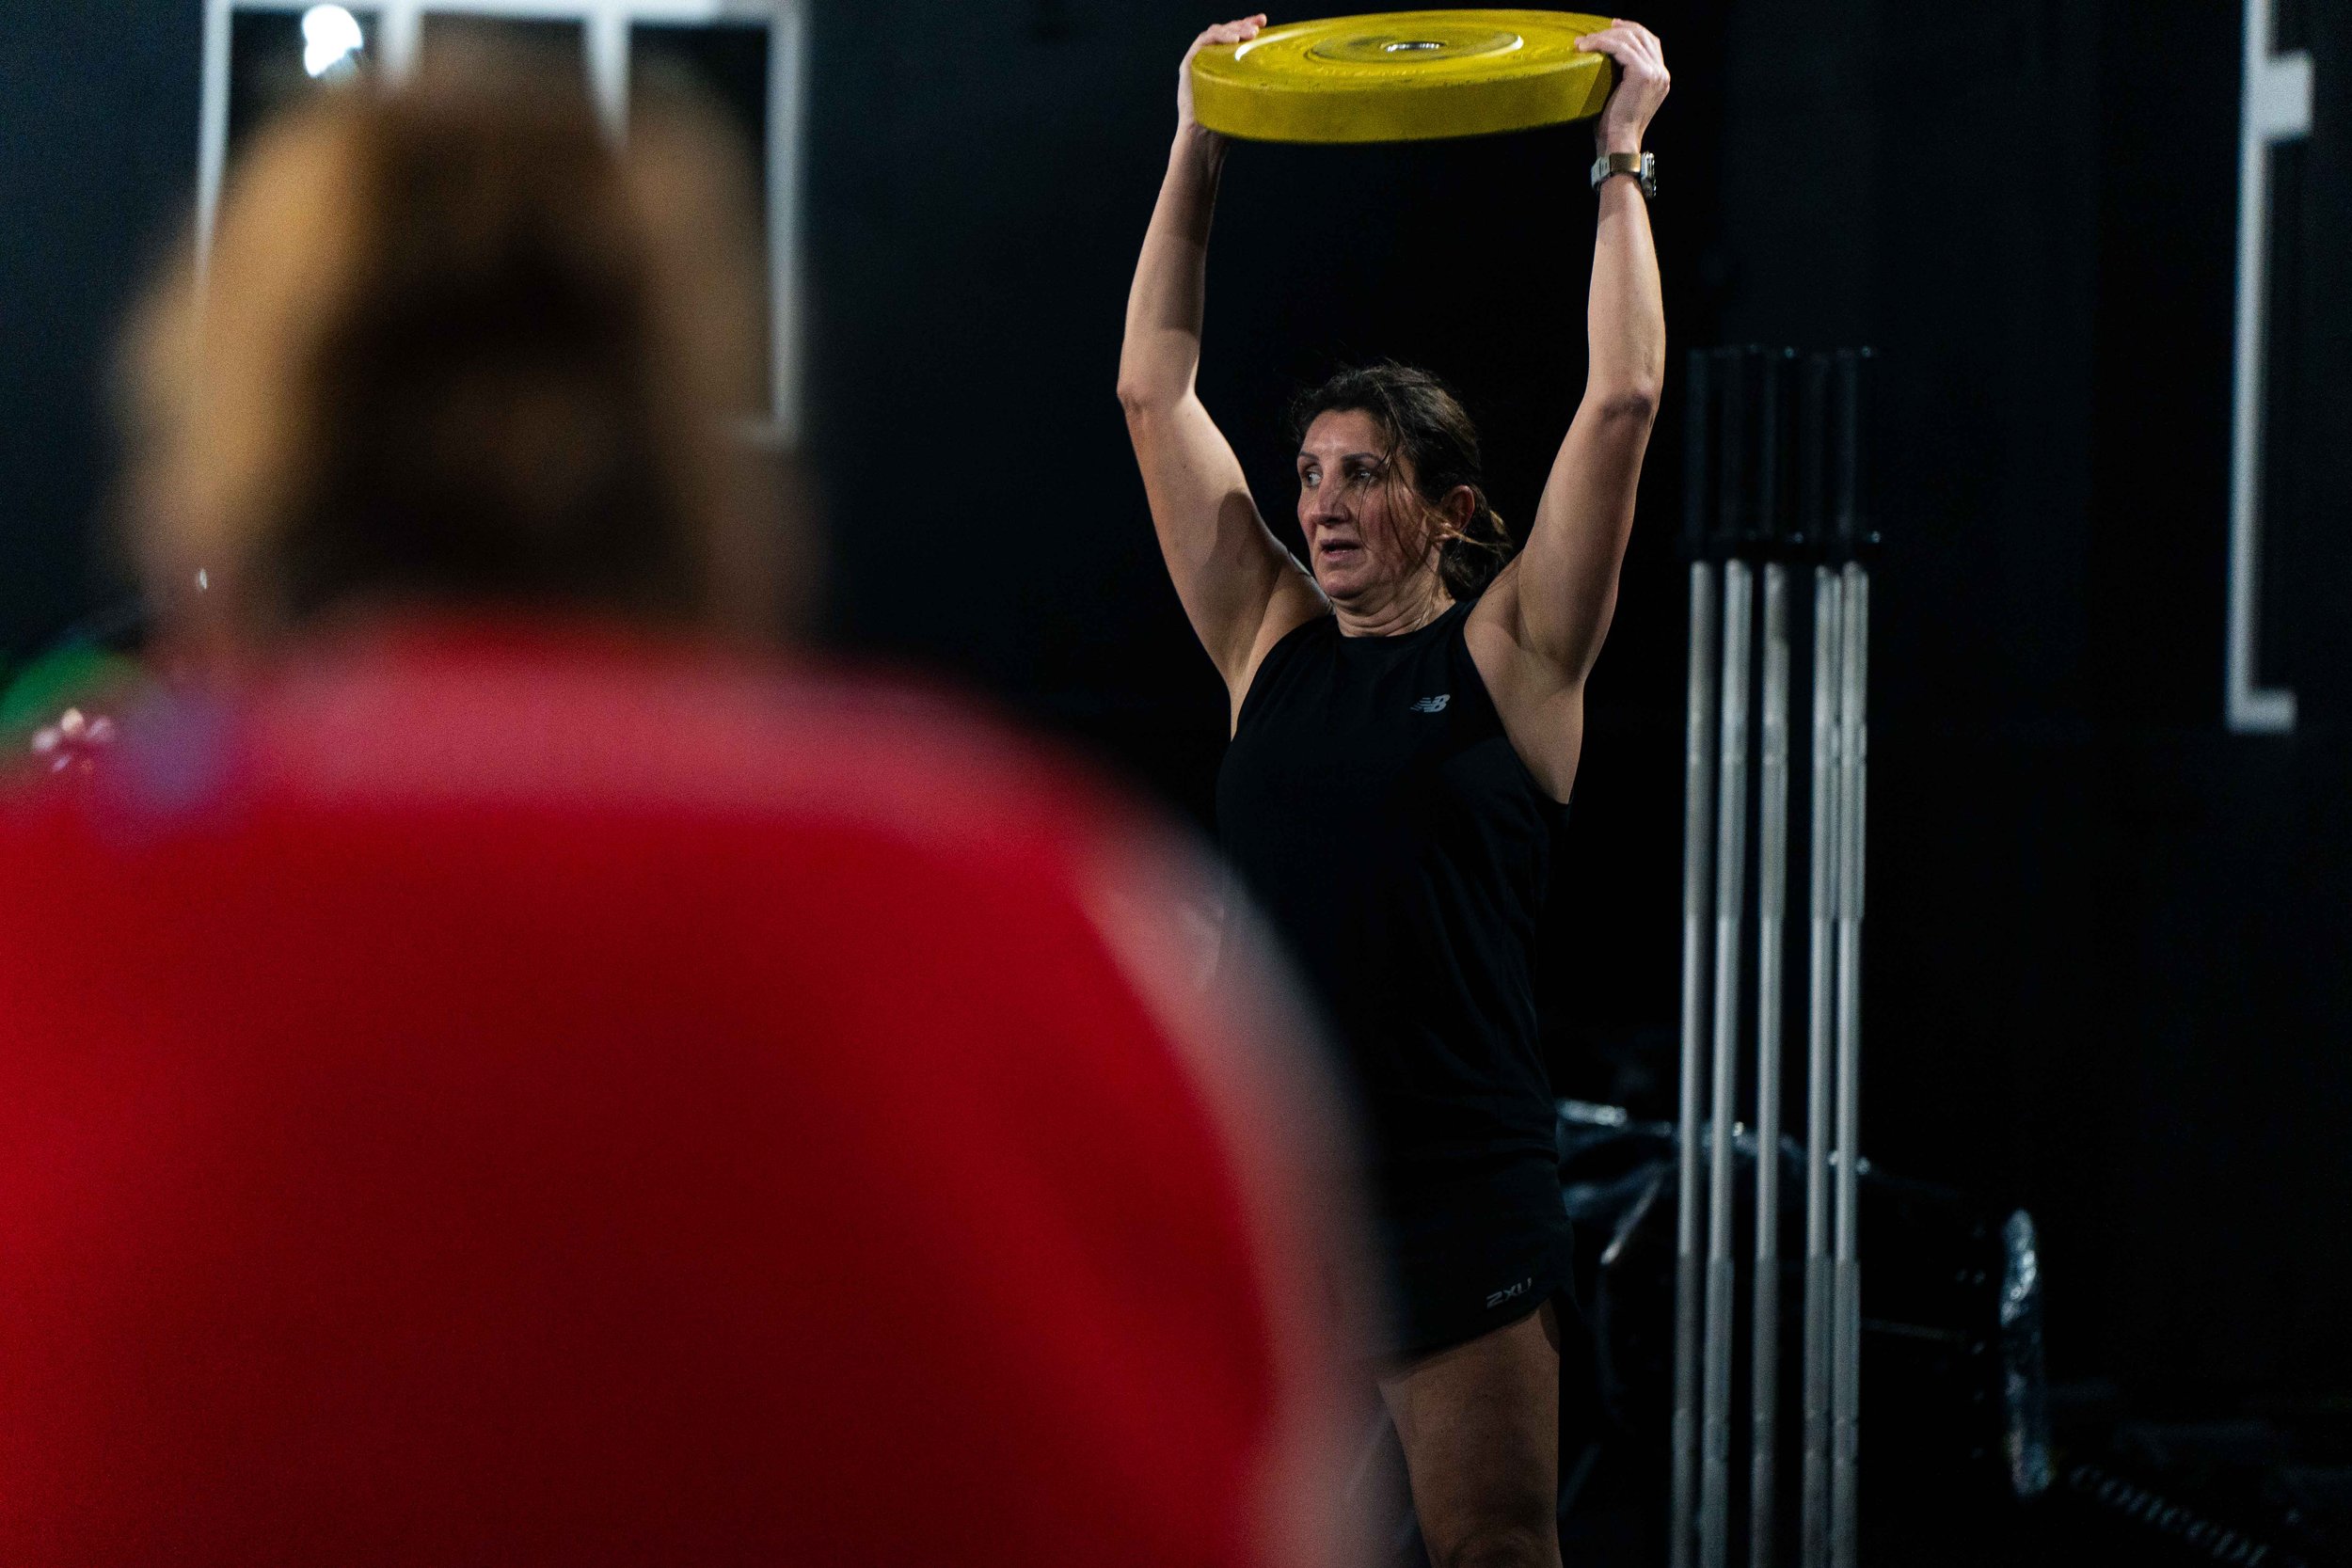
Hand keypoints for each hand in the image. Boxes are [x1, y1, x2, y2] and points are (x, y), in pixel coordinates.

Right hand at [1177, 15, 1266, 137]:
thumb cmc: (1227, 122)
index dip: (1248, 25)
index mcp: (1224, 62)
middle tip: (1259, 26)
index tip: (1264, 21)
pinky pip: (1203, 42)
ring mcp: (1199, 59)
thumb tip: (1290, 83)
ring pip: (1216, 33)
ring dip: (1233, 29)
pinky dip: (1218, 37)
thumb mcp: (1248, 98)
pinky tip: (1233, 41)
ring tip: (1249, 34)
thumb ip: (1258, 85)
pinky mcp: (1188, 63)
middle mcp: (1210, 57)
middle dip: (1243, 24)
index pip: (1236, 36)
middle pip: (1227, 31)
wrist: (1204, 137)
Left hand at [1576, 20, 1668, 156]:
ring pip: (1630, 39)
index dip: (1631, 30)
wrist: (1619, 142)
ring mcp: (1655, 72)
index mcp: (1660, 77)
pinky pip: (1620, 48)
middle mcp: (1662, 72)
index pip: (1650, 42)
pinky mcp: (1643, 73)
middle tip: (1593, 32)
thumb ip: (1622, 76)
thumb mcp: (1622, 95)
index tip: (1611, 27)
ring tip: (1582, 42)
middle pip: (1642, 36)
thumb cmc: (1613, 125)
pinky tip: (1586, 47)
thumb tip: (1604, 59)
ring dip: (1604, 37)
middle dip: (1616, 30)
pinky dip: (1602, 43)